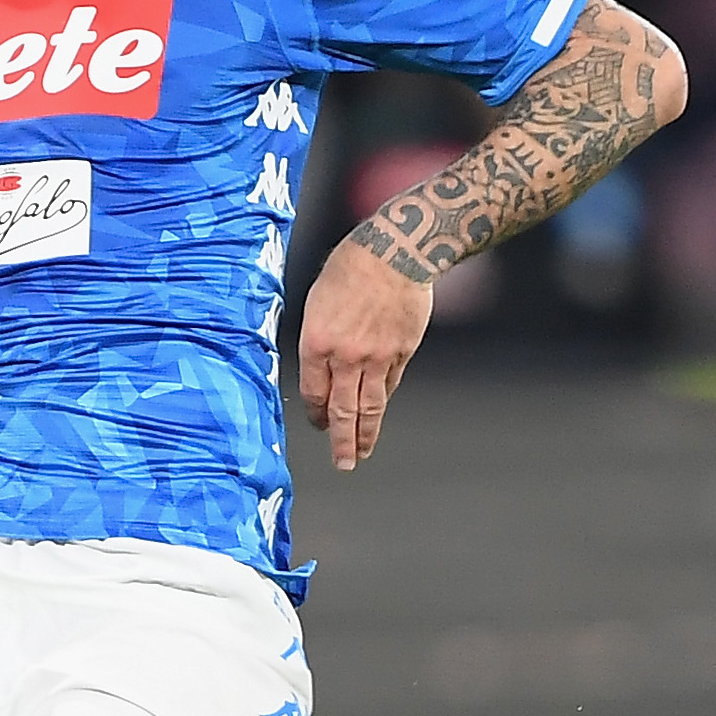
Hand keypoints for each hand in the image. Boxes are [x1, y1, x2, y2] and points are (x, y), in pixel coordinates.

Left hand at [295, 230, 432, 471]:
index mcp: (317, 343)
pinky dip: (383, 400)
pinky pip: (390, 384)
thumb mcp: (317, 301)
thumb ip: (318, 340)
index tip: (319, 423)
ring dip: (365, 434)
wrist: (394, 252)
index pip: (313, 393)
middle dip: (340, 441)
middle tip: (342, 463)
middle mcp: (346, 356)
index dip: (315, 412)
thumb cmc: (350, 267)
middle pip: (342, 410)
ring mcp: (377, 358)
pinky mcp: (402, 353)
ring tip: (362, 453)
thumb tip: (319, 370)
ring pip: (370, 406)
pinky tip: (379, 410)